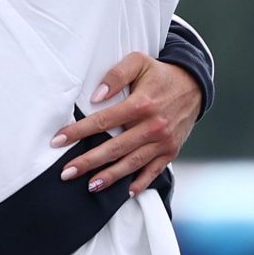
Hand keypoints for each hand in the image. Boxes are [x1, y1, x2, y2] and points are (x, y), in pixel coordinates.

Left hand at [52, 51, 202, 193]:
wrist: (195, 85)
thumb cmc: (160, 73)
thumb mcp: (137, 62)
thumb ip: (115, 76)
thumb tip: (96, 97)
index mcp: (141, 104)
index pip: (103, 121)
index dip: (78, 132)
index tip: (58, 140)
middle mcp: (153, 126)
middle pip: (114, 148)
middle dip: (88, 162)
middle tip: (66, 172)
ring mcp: (163, 141)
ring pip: (132, 163)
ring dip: (110, 177)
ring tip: (90, 186)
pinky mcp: (171, 150)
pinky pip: (154, 170)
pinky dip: (141, 183)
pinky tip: (126, 192)